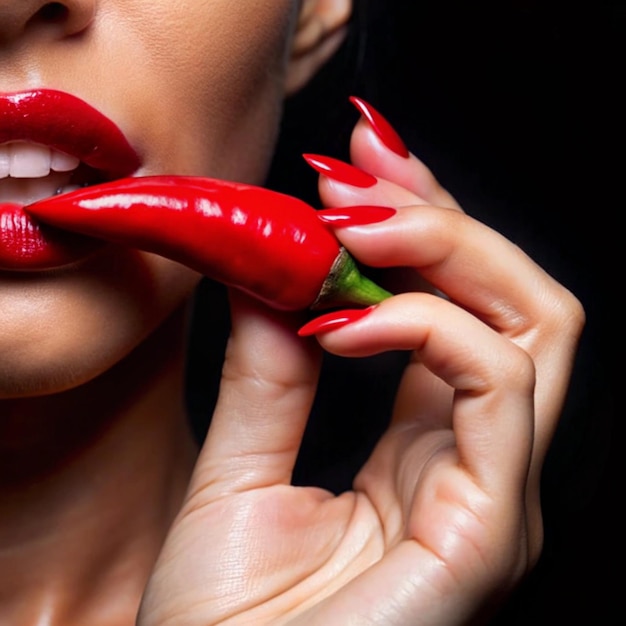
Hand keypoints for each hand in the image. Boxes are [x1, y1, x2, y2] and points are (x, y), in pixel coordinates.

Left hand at [137, 104, 583, 624]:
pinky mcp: (491, 525)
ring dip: (445, 251)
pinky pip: (498, 385)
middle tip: (364, 171)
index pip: (454, 312)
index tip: (356, 167)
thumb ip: (272, 369)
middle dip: (444, 217)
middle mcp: (474, 463)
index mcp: (422, 448)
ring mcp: (493, 492)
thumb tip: (281, 270)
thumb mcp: (240, 466)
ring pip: (531, 326)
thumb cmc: (226, 622)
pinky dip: (425, 328)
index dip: (418, 227)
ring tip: (358, 225)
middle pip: (512, 301)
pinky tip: (341, 325)